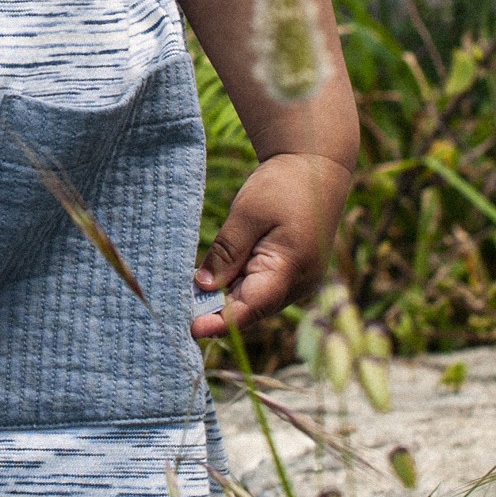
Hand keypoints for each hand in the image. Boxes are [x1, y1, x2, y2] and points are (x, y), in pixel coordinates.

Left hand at [192, 151, 351, 340]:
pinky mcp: (295, 274)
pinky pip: (263, 289)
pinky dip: (239, 287)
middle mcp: (299, 284)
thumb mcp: (246, 214)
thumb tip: (204, 287)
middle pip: (252, 309)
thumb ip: (227, 252)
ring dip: (227, 300)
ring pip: (256, 301)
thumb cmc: (283, 185)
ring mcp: (300, 281)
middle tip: (178, 310)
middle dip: (217, 312)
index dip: (220, 321)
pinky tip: (216, 280)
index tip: (191, 329)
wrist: (317, 167)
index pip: (251, 307)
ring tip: (190, 296)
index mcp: (290, 269)